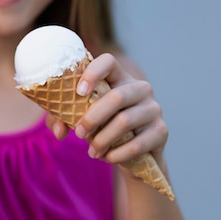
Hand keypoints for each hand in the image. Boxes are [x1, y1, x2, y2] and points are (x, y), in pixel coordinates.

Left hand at [46, 53, 167, 164]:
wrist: (133, 155)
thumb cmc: (102, 129)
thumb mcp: (80, 121)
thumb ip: (63, 119)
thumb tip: (59, 130)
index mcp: (118, 78)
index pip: (108, 61)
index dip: (93, 72)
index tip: (79, 92)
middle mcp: (140, 88)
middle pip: (116, 96)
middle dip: (93, 118)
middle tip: (79, 133)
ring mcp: (153, 108)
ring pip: (125, 121)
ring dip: (103, 139)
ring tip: (92, 151)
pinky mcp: (161, 131)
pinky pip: (137, 143)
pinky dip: (117, 154)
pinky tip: (107, 157)